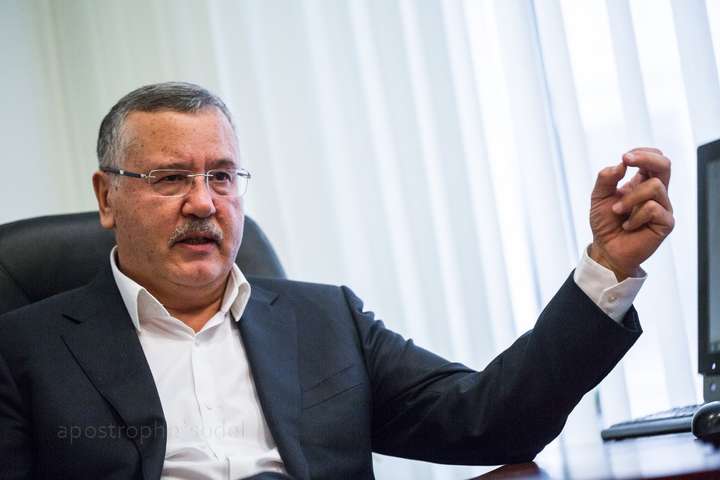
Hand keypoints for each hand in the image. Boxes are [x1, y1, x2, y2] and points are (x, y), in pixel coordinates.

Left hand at [589, 148, 673, 280]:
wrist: (606, 249)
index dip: (642, 153)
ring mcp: (663, 207)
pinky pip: (653, 208)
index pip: (653, 159)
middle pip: (664, 165)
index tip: (624, 158)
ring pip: (655, 186)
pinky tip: (628, 226)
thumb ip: (606, 178)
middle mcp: (656, 193)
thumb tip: (621, 164)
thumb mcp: (599, 197)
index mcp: (642, 183)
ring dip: (630, 198)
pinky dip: (635, 216)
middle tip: (626, 160)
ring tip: (617, 212)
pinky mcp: (666, 223)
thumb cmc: (605, 223)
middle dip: (646, 158)